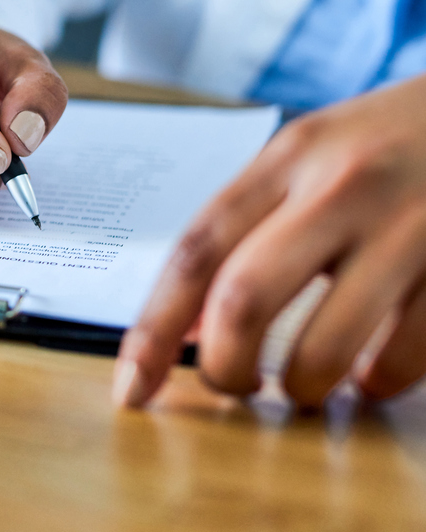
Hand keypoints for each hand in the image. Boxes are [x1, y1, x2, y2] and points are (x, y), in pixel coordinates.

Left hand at [115, 75, 425, 408]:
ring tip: (301, 387)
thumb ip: (251, 226)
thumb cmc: (391, 142)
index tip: (132, 387)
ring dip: (300, 388)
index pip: (196, 251)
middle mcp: (343, 186)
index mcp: (288, 157)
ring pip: (325, 345)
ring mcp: (412, 227)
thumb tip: (186, 328)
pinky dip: (377, 383)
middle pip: (244, 299)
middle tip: (230, 385)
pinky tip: (371, 373)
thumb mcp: (312, 157)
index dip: (153, 330)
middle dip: (224, 367)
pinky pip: (405, 357)